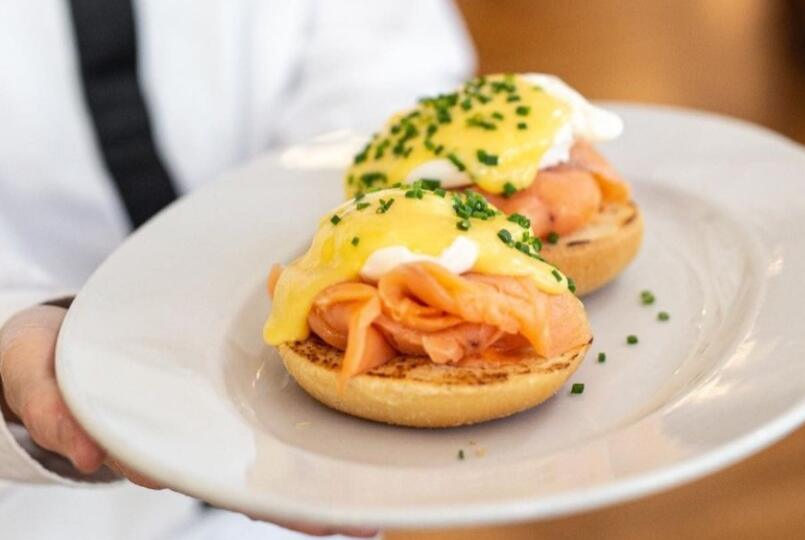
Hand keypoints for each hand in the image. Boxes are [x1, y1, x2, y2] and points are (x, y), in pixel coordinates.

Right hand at [0, 305, 376, 536]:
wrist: (53, 338)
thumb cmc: (47, 363)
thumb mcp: (35, 379)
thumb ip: (53, 412)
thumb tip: (85, 455)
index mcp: (159, 452)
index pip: (226, 487)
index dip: (280, 507)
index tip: (331, 523)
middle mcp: (195, 440)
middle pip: (265, 478)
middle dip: (319, 500)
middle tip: (378, 517)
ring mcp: (212, 417)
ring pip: (273, 448)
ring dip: (325, 462)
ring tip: (386, 479)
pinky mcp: (220, 387)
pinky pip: (266, 405)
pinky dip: (306, 409)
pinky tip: (350, 411)